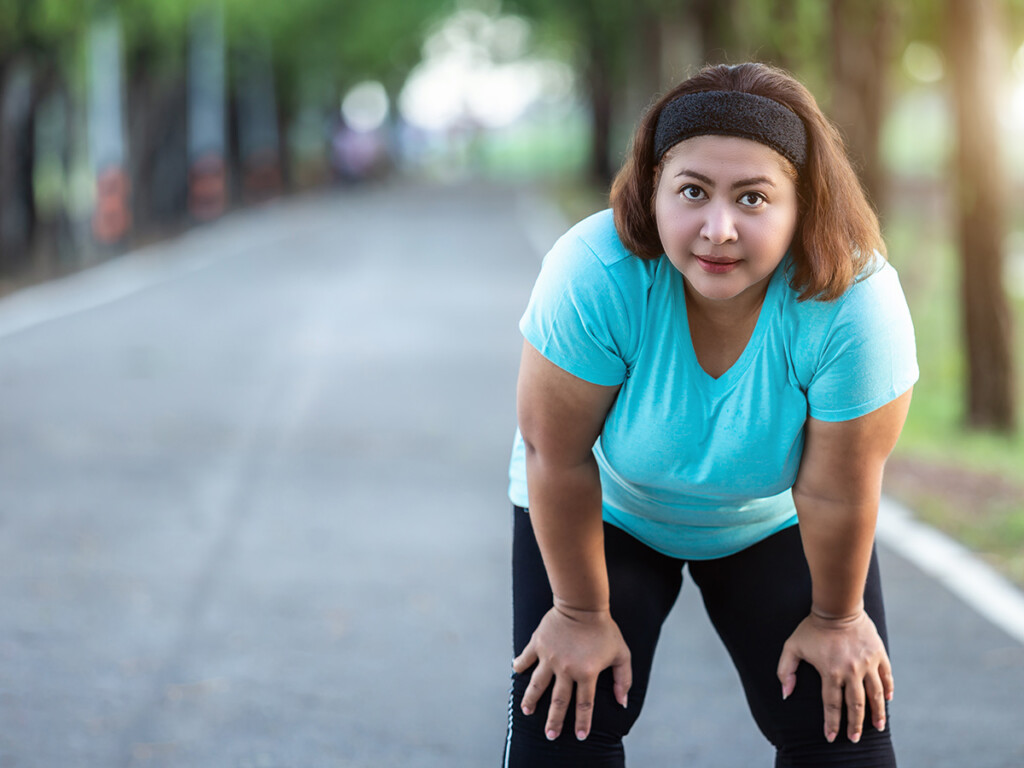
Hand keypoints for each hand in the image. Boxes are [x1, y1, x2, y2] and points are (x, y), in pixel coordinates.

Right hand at [512, 604, 631, 740]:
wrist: (582, 604)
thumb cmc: (604, 629)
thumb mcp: (621, 653)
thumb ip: (623, 678)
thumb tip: (622, 702)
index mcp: (586, 673)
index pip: (584, 704)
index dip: (583, 722)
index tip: (580, 736)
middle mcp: (566, 669)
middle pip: (558, 701)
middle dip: (554, 721)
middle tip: (550, 735)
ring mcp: (549, 657)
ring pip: (537, 685)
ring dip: (531, 700)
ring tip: (526, 711)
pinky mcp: (538, 643)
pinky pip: (526, 658)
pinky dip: (520, 665)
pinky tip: (516, 672)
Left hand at [777, 608, 893, 743]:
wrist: (837, 607)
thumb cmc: (812, 628)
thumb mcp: (792, 646)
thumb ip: (786, 671)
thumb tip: (786, 694)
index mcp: (831, 672)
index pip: (831, 705)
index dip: (831, 723)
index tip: (831, 737)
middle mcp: (851, 671)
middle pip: (855, 705)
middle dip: (855, 725)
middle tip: (854, 739)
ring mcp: (868, 663)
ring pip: (876, 695)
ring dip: (877, 713)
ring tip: (877, 727)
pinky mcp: (879, 654)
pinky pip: (887, 676)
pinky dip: (888, 689)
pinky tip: (888, 701)